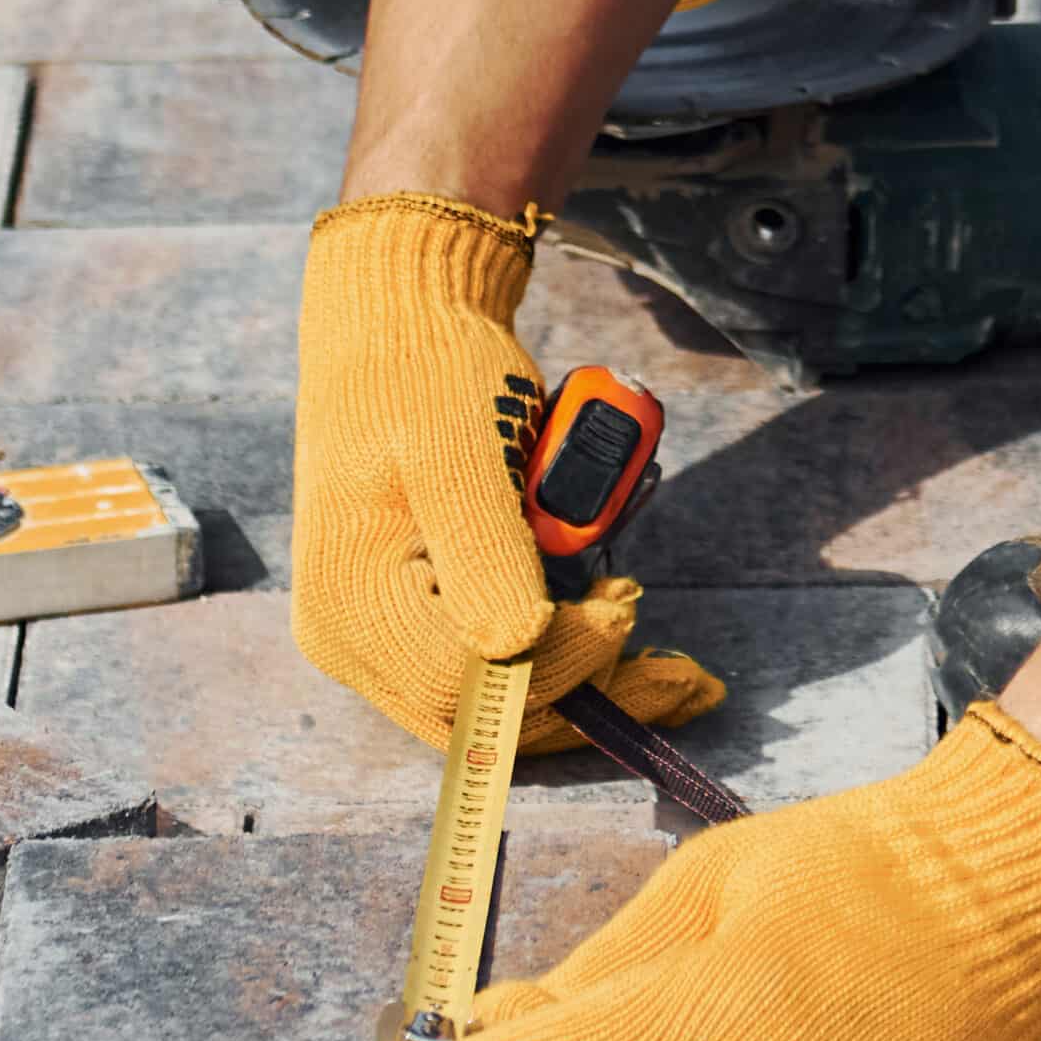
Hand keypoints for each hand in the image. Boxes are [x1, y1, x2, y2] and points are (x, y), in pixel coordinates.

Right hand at [293, 190, 723, 757]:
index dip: (558, 665)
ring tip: (679, 673)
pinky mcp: (422, 618)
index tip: (625, 603)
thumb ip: (488, 556)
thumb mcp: (460, 457)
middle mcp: (356, 640)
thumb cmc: (427, 376)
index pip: (464, 686)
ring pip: (502, 702)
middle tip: (690, 680)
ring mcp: (386, 635)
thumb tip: (520, 645)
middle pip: (486, 716)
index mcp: (351, 605)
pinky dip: (570, 656)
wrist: (401, 323)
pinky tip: (623, 633)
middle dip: (593, 698)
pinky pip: (500, 664)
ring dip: (592, 687)